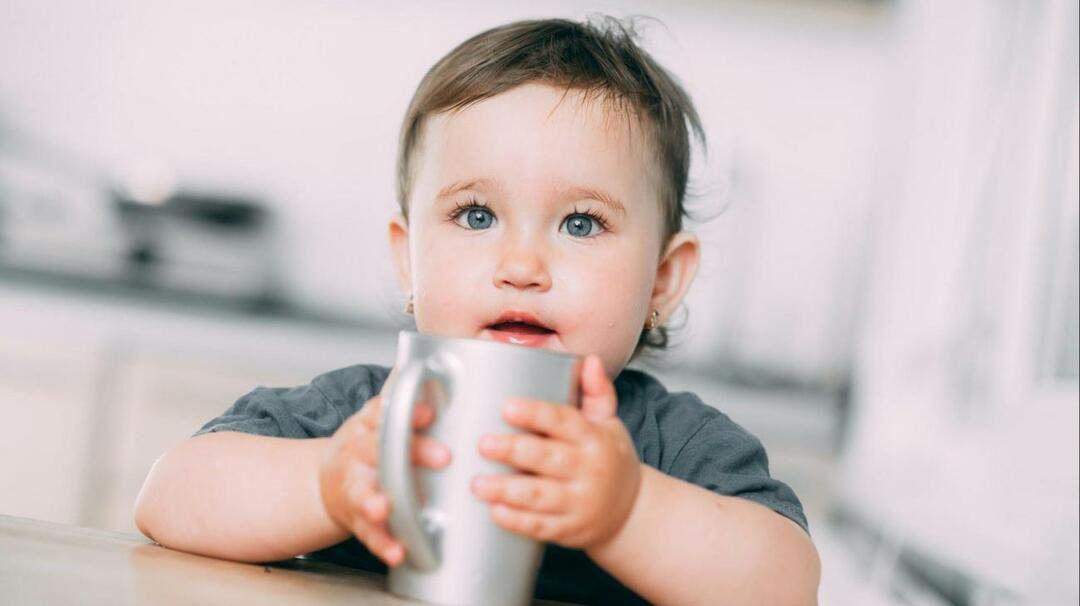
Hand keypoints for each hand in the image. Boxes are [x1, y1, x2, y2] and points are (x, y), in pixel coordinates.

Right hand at [318, 389, 450, 566]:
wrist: (326, 482)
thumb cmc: (369, 447)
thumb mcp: (382, 419)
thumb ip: (410, 403)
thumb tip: (448, 367)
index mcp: (368, 424)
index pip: (384, 410)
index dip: (408, 410)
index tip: (430, 412)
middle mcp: (357, 452)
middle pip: (378, 448)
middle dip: (411, 451)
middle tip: (444, 457)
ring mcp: (353, 485)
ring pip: (362, 491)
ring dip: (375, 501)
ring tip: (385, 508)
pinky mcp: (354, 517)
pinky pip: (367, 532)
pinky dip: (382, 543)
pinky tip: (398, 551)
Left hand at [470, 354, 641, 548]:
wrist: (631, 511)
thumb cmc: (609, 459)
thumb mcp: (609, 424)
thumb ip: (597, 392)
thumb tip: (589, 360)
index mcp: (595, 438)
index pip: (563, 422)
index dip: (535, 414)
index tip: (506, 406)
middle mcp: (589, 470)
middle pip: (547, 458)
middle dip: (513, 451)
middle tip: (483, 444)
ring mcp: (580, 502)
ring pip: (540, 496)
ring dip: (507, 490)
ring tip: (477, 483)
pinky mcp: (570, 529)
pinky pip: (541, 527)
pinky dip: (518, 521)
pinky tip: (495, 512)